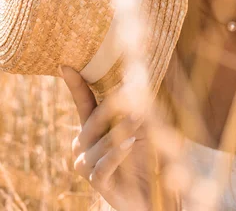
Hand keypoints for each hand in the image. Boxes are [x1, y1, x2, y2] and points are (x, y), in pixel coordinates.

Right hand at [62, 66, 161, 210]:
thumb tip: (139, 78)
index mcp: (89, 128)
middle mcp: (81, 145)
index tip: (66, 65)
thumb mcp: (141, 126)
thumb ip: (135, 106)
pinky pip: (102, 166)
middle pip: (94, 120)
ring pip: (101, 142)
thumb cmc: (142, 156)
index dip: (75, 84)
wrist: (146, 194)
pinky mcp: (97, 182)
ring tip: (141, 117)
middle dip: (114, 106)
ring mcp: (85, 165)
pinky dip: (117, 154)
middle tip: (135, 92)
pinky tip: (131, 143)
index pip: (82, 102)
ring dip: (122, 128)